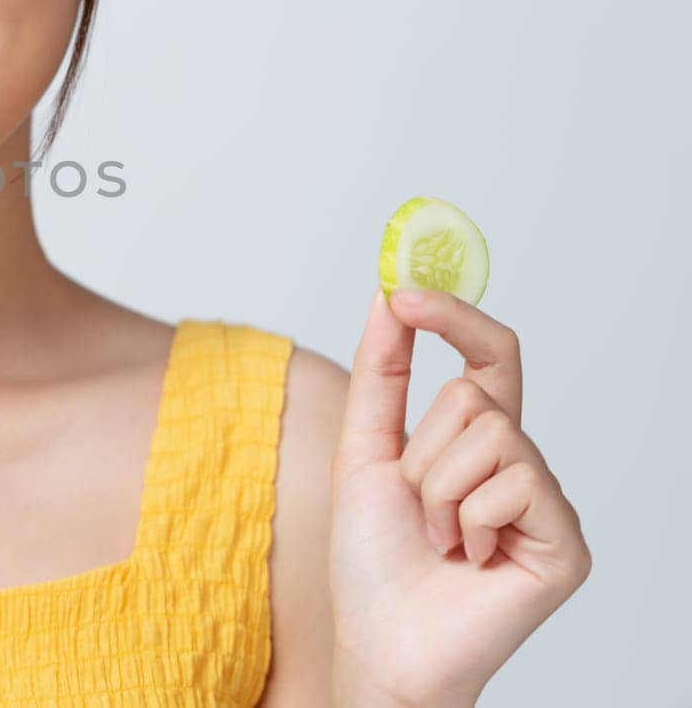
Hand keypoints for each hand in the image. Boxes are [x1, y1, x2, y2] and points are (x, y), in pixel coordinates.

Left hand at [328, 286, 591, 706]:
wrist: (379, 641)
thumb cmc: (372, 558)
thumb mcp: (363, 450)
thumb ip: (382, 374)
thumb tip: (389, 298)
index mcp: (476, 442)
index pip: (487, 358)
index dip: (454, 317)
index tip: (404, 291)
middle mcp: (520, 464)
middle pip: (473, 393)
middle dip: (419, 448)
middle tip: (415, 506)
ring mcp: (547, 502)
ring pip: (489, 433)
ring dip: (436, 488)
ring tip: (438, 537)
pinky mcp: (566, 541)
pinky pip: (514, 481)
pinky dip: (467, 519)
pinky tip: (467, 559)